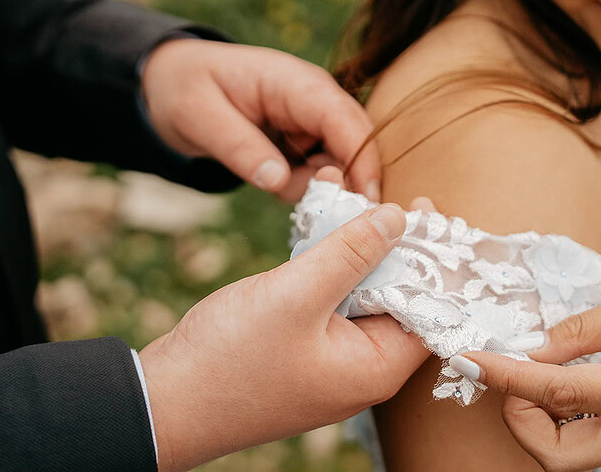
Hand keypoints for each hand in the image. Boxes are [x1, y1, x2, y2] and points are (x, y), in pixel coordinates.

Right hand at [138, 167, 431, 470]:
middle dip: (397, 247)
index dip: (436, 258)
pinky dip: (329, 267)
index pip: (431, 308)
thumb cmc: (231, 358)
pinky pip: (331, 302)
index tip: (428, 208)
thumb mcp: (297, 294)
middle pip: (399, 298)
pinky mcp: (303, 349)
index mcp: (376, 366)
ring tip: (354, 201)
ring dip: (358, 251)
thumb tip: (399, 217)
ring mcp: (331, 360)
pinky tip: (322, 230)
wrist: (164, 401)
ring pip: (362, 295)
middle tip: (395, 199)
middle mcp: (362, 367)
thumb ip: (351, 253)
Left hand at [141, 38, 381, 201]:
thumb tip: (278, 181)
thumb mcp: (199, 115)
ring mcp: (311, 123)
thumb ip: (239, 146)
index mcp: (295, 83)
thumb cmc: (186, 87)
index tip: (366, 202)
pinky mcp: (304, 143)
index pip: (345, 119)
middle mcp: (315, 101)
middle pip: (355, 144)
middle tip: (312, 209)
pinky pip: (319, 173)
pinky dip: (303, 188)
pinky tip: (271, 181)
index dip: (362, 160)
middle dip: (345, 182)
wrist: (173, 81)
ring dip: (316, 188)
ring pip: (340, 164)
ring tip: (271, 182)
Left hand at [454, 285, 600, 470]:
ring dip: (538, 422)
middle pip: (557, 457)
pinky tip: (561, 381)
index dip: (506, 377)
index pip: (558, 395)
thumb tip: (533, 347)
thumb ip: (586, 328)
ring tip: (533, 372)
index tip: (470, 358)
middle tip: (510, 373)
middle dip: (518, 420)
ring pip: (571, 458)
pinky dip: (563, 419)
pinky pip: (592, 444)